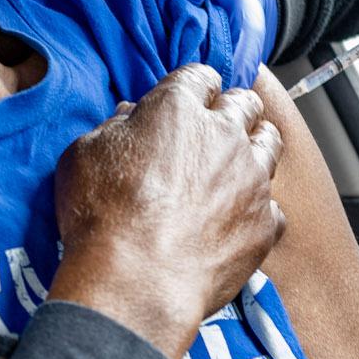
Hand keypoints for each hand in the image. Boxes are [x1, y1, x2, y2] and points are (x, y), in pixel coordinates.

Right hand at [51, 63, 286, 358]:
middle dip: (233, 108)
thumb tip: (127, 119)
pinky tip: (242, 218)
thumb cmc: (102, 217)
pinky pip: (274, 206)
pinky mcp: (265, 223)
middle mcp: (223, 135)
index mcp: (178, 109)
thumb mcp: (84, 156)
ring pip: (270, 143)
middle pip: (244, 103)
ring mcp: (251, 178)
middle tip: (219, 124)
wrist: (136, 282)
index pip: (199, 76)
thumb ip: (113, 129)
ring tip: (240, 160)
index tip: (191, 96)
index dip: (195, 85)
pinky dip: (259, 208)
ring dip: (256, 145)